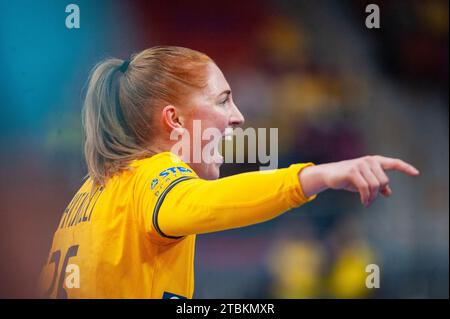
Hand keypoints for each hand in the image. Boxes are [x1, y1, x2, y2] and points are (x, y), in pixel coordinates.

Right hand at [299, 155, 419, 206]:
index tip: (416, 174)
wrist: (329, 175)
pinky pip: (365, 188)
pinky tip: (364, 202)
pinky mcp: (353, 172)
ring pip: (375, 186)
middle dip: (378, 193)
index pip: (393, 163)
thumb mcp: (364, 180)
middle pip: (384, 181)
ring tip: (366, 202)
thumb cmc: (348, 177)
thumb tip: (388, 192)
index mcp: (374, 161)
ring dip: (372, 198)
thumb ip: (377, 185)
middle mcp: (369, 161)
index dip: (405, 168)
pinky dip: (366, 198)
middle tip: (370, 200)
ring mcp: (360, 165)